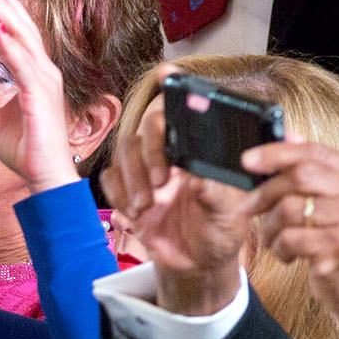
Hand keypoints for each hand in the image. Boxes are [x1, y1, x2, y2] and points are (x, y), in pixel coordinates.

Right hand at [108, 101, 261, 316]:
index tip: (169, 74)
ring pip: (126, 150)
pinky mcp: (128, 190)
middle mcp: (172, 152)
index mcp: (200, 149)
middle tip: (162, 179)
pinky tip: (134, 213)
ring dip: (133, 176)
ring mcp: (147, 169)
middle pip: (149, 124)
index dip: (175, 88)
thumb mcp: (228, 217)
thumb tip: (199, 177)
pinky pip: (111, 178)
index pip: (185, 111)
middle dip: (152, 148)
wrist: (198, 264)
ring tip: (146, 205)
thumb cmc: (220, 231)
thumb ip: (216, 196)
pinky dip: (117, 192)